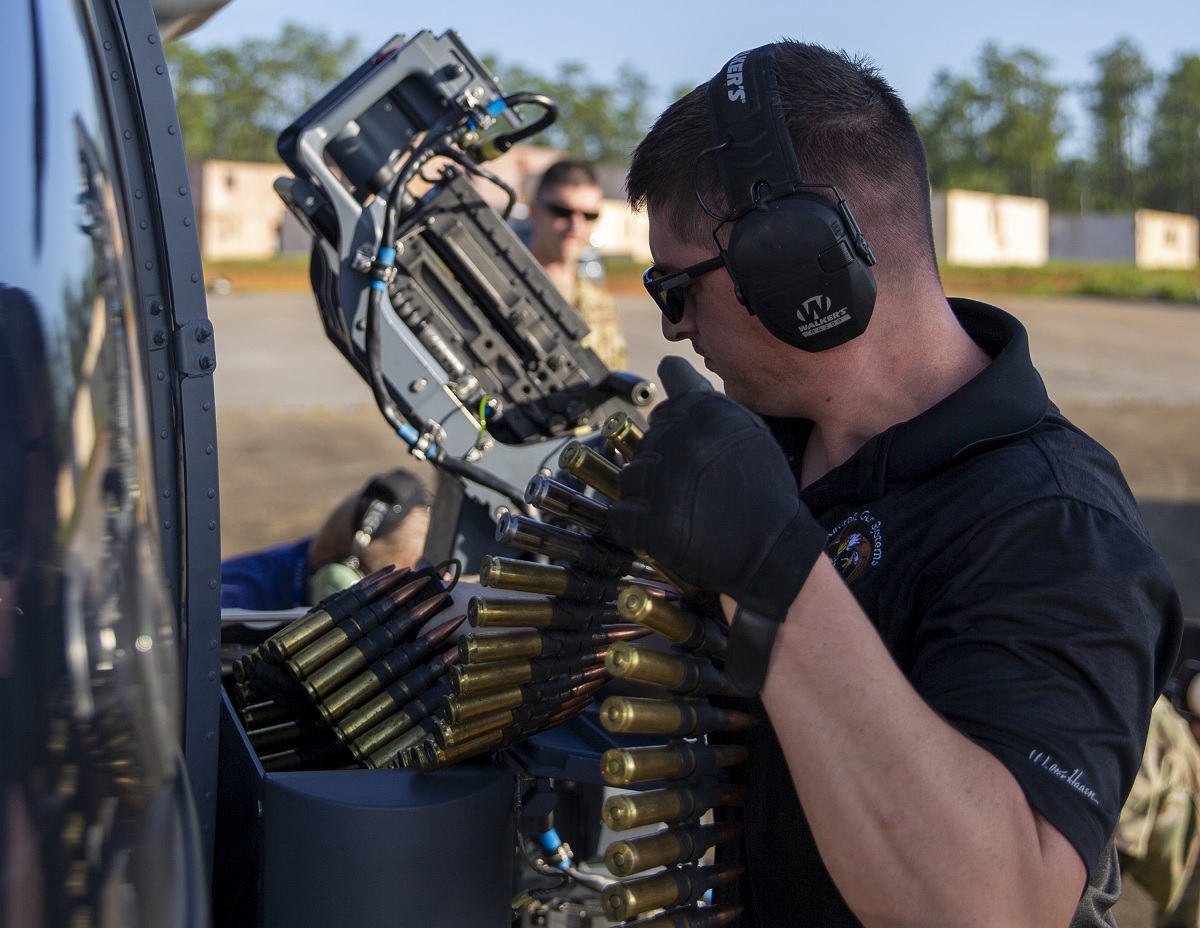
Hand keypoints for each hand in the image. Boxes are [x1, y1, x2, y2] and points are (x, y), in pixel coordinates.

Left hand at [608, 357, 826, 621]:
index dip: (675, 421)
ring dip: (648, 496)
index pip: (667, 398)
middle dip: (663, 463)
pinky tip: (667, 531)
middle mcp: (678, 436)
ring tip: (683, 511)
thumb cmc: (765, 493)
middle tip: (694, 489)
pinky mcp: (647, 520)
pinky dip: (638, 527)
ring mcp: (660, 478)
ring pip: (630, 477)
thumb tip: (666, 365)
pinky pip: (621, 516)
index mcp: (704, 409)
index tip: (688, 438)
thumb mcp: (748, 432)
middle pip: (646, 441)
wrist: (772, 553)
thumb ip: (707, 403)